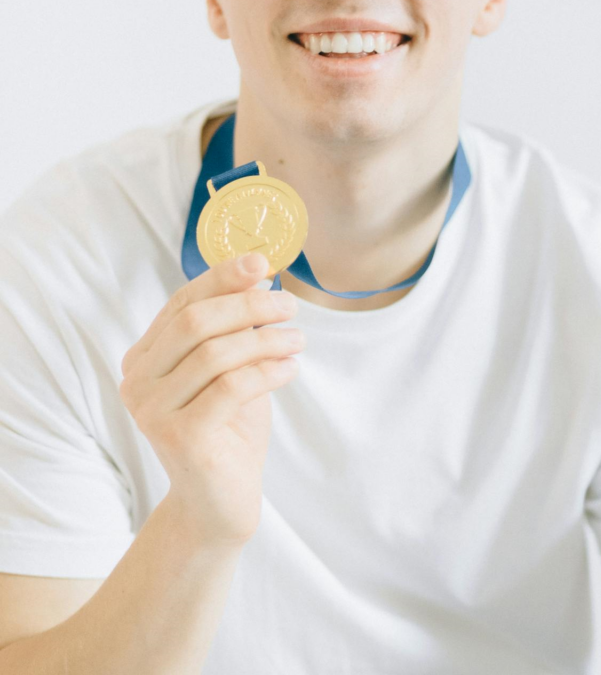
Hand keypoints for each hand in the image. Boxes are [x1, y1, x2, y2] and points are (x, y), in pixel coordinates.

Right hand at [119, 253, 302, 544]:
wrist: (221, 503)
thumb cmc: (228, 429)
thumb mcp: (231, 369)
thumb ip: (234, 328)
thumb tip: (260, 275)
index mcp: (143, 358)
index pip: (181, 303)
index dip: (221, 278)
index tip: (262, 263)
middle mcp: (137, 382)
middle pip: (195, 323)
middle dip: (248, 306)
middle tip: (290, 306)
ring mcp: (152, 411)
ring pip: (214, 353)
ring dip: (266, 339)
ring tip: (298, 340)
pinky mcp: (179, 437)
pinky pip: (231, 387)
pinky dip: (267, 371)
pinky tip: (290, 368)